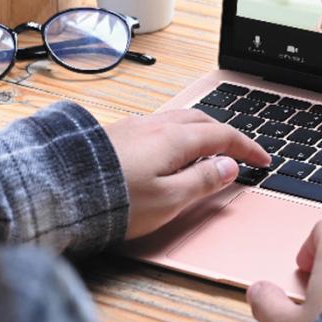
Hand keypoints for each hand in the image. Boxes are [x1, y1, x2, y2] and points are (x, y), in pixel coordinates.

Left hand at [104, 109, 271, 239]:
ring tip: (208, 150)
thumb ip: (202, 182)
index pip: (223, 136)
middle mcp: (156, 126)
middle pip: (202, 121)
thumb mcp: (170, 200)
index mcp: (176, 140)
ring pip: (178, 121)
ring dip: (200, 132)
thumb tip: (228, 167)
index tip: (262, 160)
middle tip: (239, 152)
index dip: (247, 147)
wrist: (59, 189)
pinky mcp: (116, 135)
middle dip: (226, 134)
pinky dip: (177, 135)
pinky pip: (158, 127)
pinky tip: (169, 150)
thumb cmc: (114, 200)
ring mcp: (134, 127)